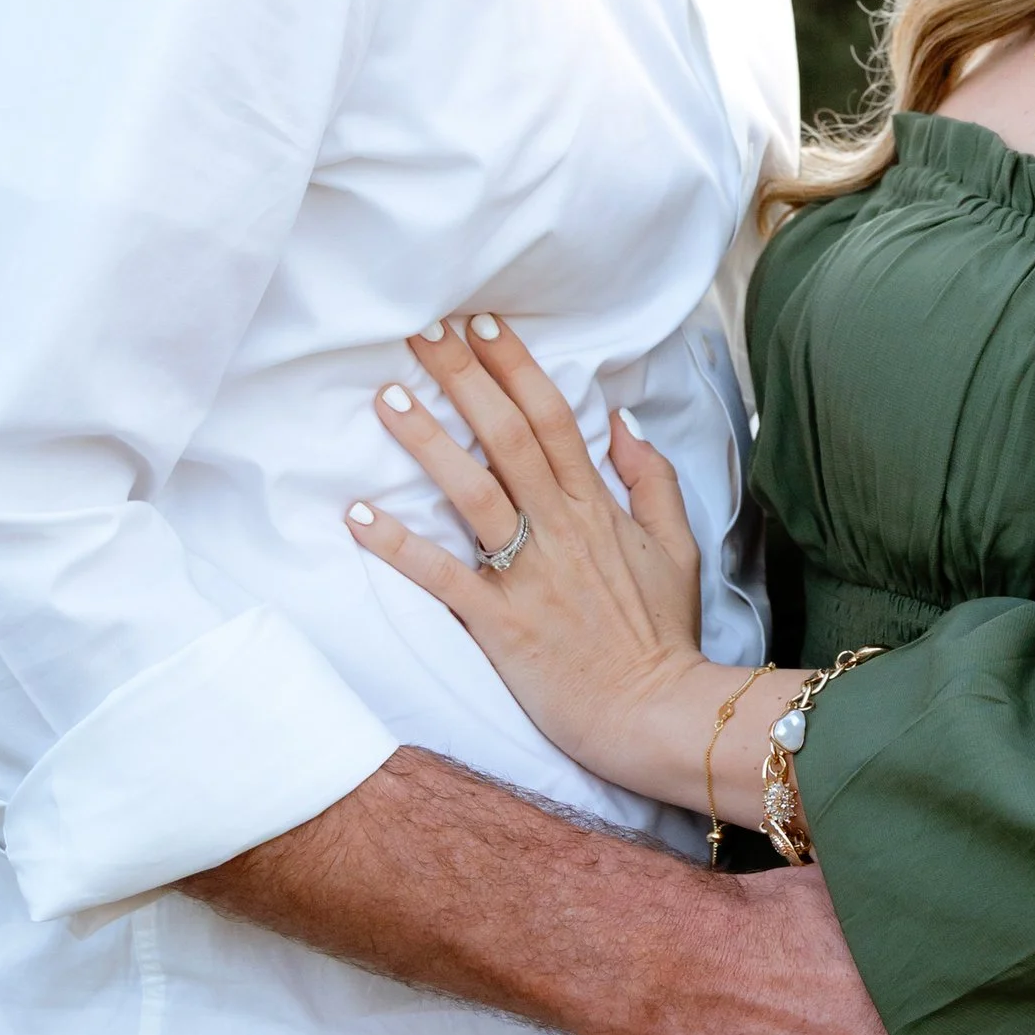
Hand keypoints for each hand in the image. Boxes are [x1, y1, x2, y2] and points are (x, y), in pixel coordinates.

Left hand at [352, 316, 715, 795]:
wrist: (655, 711)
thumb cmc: (661, 633)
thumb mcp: (677, 545)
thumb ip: (650, 479)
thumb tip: (621, 421)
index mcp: (597, 506)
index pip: (552, 416)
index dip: (514, 366)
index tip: (480, 323)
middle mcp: (560, 527)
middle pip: (506, 436)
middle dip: (463, 379)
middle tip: (420, 333)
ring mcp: (528, 573)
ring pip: (472, 492)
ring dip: (428, 443)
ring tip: (387, 398)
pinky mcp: (500, 622)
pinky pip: (442, 575)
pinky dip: (398, 545)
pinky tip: (357, 513)